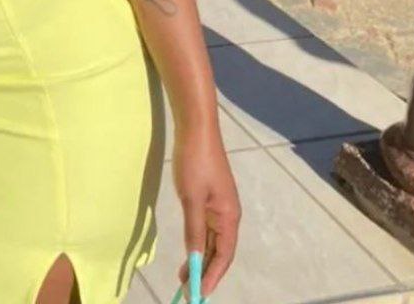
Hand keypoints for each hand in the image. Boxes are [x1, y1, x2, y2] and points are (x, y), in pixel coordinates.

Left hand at [171, 123, 240, 298]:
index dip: (212, 277)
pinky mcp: (210, 195)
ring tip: (184, 274)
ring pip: (212, 239)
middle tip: (186, 288)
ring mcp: (219, 204)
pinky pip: (206, 226)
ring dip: (201, 257)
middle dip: (205, 271)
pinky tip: (189, 248)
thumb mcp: (192, 199)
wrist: (196, 127)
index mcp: (229, 216)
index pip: (224, 256)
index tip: (198, 294)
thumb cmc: (195, 161)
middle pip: (220, 250)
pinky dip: (198, 240)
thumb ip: (195, 231)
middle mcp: (228, 214)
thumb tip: (195, 260)